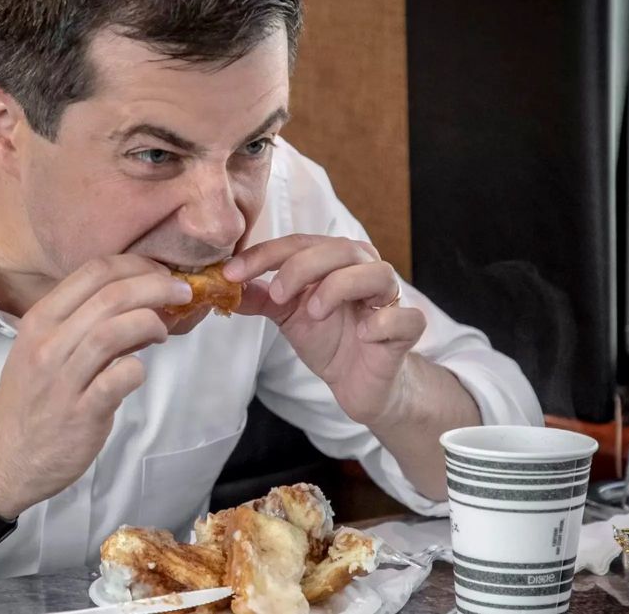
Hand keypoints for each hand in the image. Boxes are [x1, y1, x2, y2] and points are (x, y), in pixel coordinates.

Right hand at [0, 255, 191, 517]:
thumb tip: (138, 302)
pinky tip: (139, 371)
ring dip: (150, 323)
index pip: (92, 271)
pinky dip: (138, 369)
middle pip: (110, 296)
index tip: (158, 273)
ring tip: (163, 332)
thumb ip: (83, 323)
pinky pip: (119, 379)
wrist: (4, 457)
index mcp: (40, 319)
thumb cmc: (31, 399)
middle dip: (155, 287)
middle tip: (181, 294)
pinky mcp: (81, 413)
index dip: (135, 265)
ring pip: (114, 331)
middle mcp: (48, 343)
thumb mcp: (44, 348)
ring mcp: (63, 379)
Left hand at [224, 235, 426, 426]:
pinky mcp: (406, 331)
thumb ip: (260, 297)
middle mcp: (364, 271)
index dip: (263, 255)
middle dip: (301, 267)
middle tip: (276, 295)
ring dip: (340, 287)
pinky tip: (363, 334)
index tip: (231, 273)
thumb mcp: (288, 316)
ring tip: (314, 312)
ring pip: (376, 273)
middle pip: (338, 249)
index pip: (298, 244)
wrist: (360, 383)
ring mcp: (388, 300)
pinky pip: (406, 318)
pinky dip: (384, 322)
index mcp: (335, 261)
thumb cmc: (330, 339)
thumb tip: (222, 284)